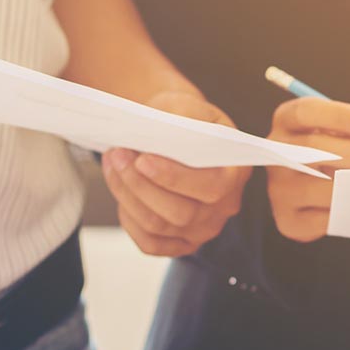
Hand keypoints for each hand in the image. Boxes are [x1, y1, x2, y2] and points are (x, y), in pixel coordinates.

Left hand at [101, 92, 251, 256]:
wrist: (179, 133)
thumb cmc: (184, 119)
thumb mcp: (187, 106)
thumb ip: (182, 115)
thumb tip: (163, 132)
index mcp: (236, 173)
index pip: (212, 187)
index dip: (174, 178)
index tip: (142, 160)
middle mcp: (224, 207)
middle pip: (181, 213)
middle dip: (140, 185)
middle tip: (117, 154)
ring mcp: (203, 229)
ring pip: (159, 226)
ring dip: (127, 195)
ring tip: (113, 164)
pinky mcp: (181, 242)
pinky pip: (151, 243)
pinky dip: (129, 220)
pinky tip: (121, 192)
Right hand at [265, 97, 349, 242]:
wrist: (311, 193)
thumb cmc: (333, 152)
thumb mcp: (345, 131)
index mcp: (287, 121)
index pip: (308, 112)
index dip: (343, 117)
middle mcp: (275, 153)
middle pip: (314, 148)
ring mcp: (278, 189)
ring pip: (320, 187)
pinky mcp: (287, 220)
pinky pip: (324, 219)